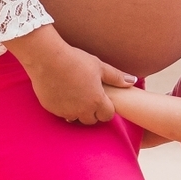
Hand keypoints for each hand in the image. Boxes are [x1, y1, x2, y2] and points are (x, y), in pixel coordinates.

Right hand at [8, 25, 133, 124]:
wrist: (47, 59)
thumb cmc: (75, 60)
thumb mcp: (99, 66)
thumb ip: (116, 77)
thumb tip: (132, 81)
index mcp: (96, 101)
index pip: (107, 116)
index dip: (106, 108)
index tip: (103, 99)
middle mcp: (81, 110)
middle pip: (91, 120)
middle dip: (92, 112)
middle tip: (89, 96)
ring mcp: (65, 111)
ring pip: (75, 118)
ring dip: (78, 111)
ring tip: (76, 95)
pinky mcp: (52, 109)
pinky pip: (61, 113)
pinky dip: (64, 107)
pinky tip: (63, 93)